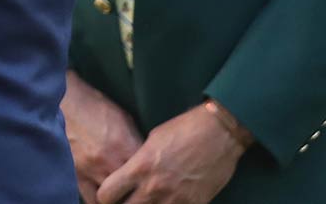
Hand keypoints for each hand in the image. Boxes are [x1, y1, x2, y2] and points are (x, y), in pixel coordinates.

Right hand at [62, 71, 143, 202]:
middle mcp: (110, 163)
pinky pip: (90, 199)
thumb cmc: (94, 106)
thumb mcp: (123, 119)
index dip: (152, 179)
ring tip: (124, 196)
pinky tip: (104, 198)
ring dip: (119, 199)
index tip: (155, 181)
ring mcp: (91, 171)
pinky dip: (99, 200)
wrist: (63, 101)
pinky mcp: (75, 174)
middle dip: (138, 193)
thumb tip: (146, 158)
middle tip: (142, 193)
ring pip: (112, 200)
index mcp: (126, 147)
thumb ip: (135, 142)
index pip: (148, 174)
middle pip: (133, 192)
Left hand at [96, 105, 245, 203]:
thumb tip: (130, 173)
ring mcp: (175, 199)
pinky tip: (169, 202)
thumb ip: (138, 161)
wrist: (219, 133)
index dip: (105, 196)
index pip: (107, 194)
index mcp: (139, 168)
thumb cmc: (183, 129)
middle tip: (127, 201)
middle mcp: (154, 187)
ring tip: (149, 201)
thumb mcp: (152, 140)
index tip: (109, 195)